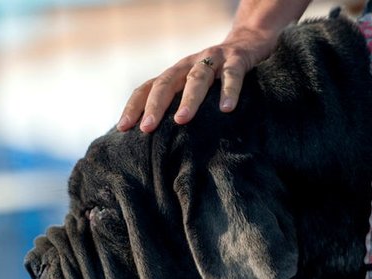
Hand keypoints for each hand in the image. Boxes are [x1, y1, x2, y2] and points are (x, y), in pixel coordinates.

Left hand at [117, 27, 278, 132]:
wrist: (248, 42)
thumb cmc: (218, 76)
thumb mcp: (194, 87)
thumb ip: (180, 105)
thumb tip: (163, 143)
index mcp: (175, 73)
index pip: (148, 88)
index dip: (134, 106)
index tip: (123, 129)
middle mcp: (188, 64)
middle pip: (166, 83)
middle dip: (155, 106)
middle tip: (147, 129)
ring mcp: (212, 59)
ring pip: (196, 78)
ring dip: (188, 99)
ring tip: (182, 120)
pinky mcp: (236, 59)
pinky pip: (232, 75)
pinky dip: (229, 91)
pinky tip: (227, 109)